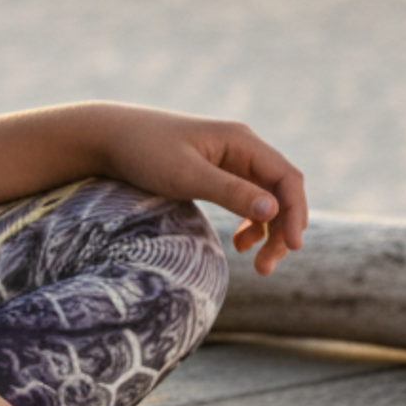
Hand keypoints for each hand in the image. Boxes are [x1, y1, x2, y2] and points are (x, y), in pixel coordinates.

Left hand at [88, 104, 307, 274]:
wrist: (108, 137)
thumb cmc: (144, 152)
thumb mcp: (186, 175)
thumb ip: (230, 192)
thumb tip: (274, 210)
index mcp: (241, 141)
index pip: (287, 178)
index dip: (296, 213)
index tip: (294, 248)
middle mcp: (242, 148)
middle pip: (281, 191)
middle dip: (283, 229)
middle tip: (268, 267)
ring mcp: (229, 160)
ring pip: (267, 200)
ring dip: (269, 231)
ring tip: (259, 266)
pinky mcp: (215, 173)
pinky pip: (247, 201)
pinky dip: (250, 225)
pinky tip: (240, 246)